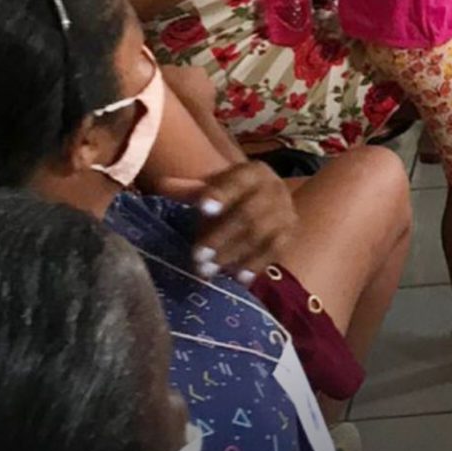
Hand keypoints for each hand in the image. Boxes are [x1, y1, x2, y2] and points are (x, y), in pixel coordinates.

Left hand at [149, 163, 298, 279]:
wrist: (271, 198)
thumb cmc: (233, 194)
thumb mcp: (212, 187)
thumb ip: (190, 189)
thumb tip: (161, 185)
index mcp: (253, 172)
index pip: (238, 181)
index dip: (221, 194)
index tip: (202, 208)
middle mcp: (273, 189)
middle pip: (248, 213)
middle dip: (221, 236)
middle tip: (197, 256)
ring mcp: (285, 212)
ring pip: (261, 234)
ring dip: (233, 254)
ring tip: (208, 270)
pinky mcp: (290, 233)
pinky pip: (275, 250)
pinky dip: (256, 264)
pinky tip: (237, 278)